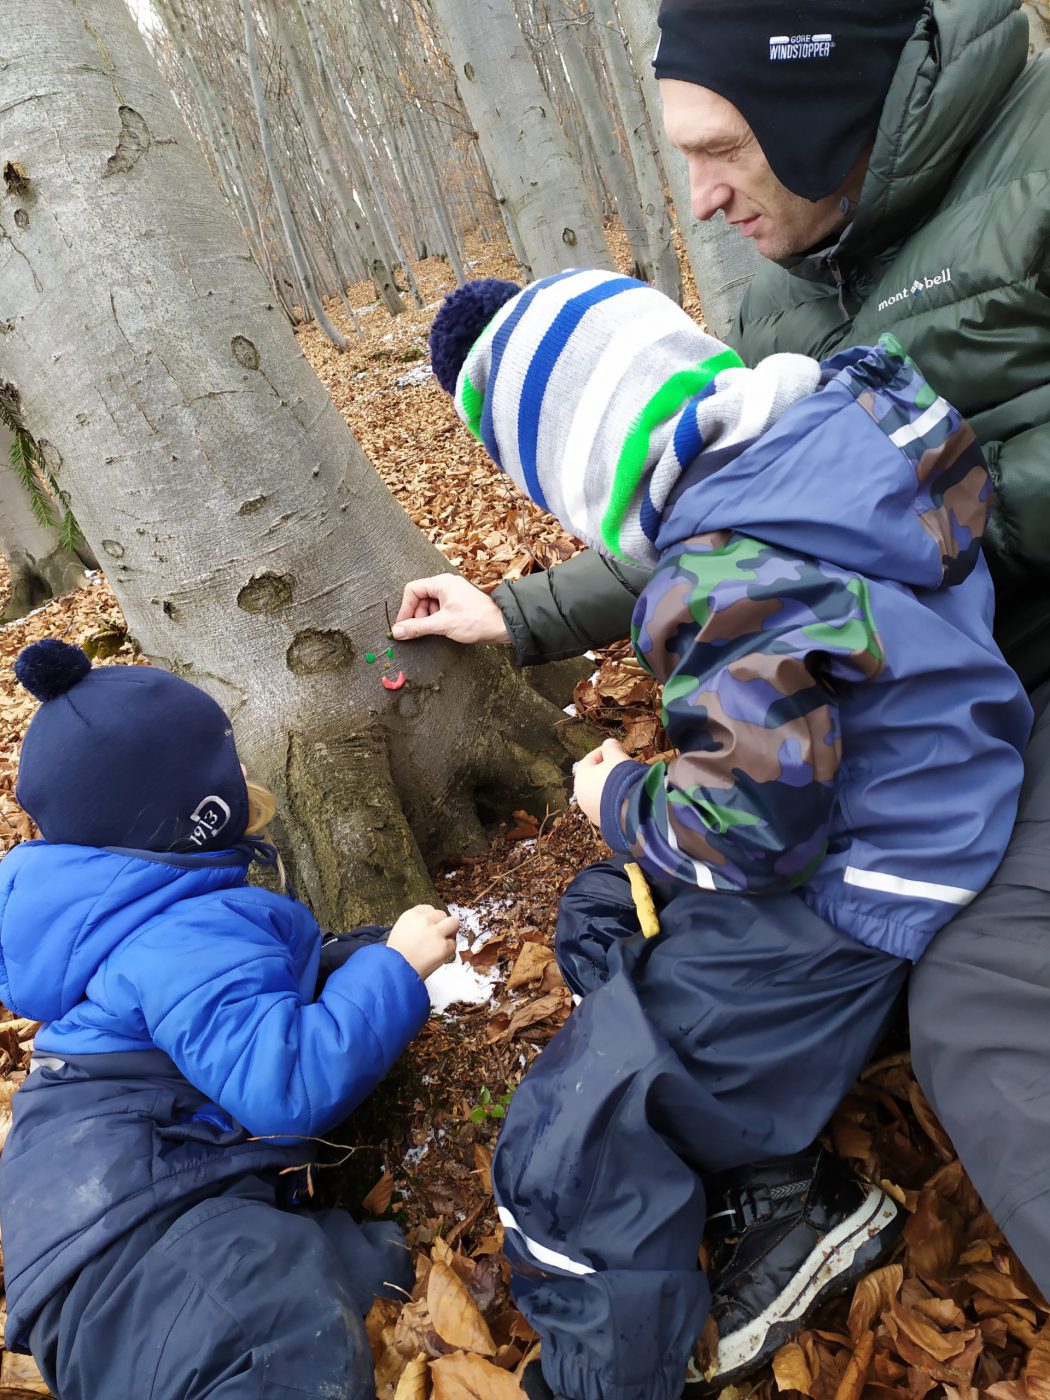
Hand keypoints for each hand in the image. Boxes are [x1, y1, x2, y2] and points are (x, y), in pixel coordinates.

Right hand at [387, 904, 459, 979]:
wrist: (395, 971)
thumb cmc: (394, 955)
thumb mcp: (400, 931)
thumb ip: (414, 925)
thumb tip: (430, 925)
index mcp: (411, 915)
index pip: (428, 909)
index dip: (431, 919)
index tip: (429, 926)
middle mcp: (425, 920)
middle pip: (442, 914)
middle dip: (441, 924)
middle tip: (436, 936)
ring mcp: (436, 932)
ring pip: (453, 923)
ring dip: (450, 931)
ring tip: (443, 941)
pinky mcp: (444, 946)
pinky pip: (453, 943)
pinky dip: (448, 949)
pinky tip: (437, 955)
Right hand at [392, 575, 510, 645]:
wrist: (502, 626)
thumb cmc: (476, 620)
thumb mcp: (442, 624)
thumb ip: (417, 627)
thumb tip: (397, 631)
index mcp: (442, 582)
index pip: (412, 590)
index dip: (405, 608)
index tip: (403, 625)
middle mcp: (446, 585)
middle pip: (420, 597)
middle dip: (417, 615)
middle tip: (420, 630)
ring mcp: (452, 595)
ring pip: (429, 605)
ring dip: (426, 619)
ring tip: (434, 630)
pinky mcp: (457, 605)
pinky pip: (438, 610)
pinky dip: (435, 620)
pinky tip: (441, 629)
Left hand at [574, 739, 631, 826]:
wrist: (628, 810)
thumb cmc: (619, 778)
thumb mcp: (617, 757)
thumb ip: (611, 747)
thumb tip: (609, 743)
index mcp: (581, 775)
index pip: (591, 758)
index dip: (605, 751)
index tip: (618, 750)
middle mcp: (580, 794)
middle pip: (594, 776)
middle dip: (608, 770)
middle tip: (623, 766)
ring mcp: (589, 810)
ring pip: (599, 792)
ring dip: (610, 786)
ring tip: (626, 782)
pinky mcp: (600, 821)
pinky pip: (606, 805)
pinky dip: (613, 799)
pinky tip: (626, 797)